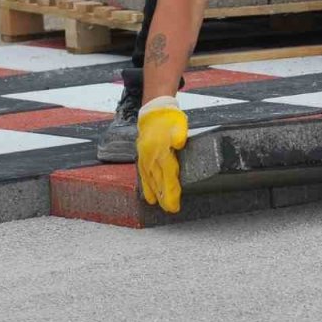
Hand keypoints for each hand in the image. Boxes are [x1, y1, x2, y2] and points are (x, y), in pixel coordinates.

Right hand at [137, 97, 188, 212]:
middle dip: (164, 196)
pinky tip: (148, 196)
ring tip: (158, 205)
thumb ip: (179, 134)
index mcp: (161, 148)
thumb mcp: (178, 123)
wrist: (153, 112)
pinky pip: (142, 174)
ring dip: (154, 193)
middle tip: (170, 209)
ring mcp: (144, 156)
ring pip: (149, 178)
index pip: (168, 174)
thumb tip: (179, 143)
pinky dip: (145, 186)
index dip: (171, 191)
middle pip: (158, 180)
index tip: (175, 204)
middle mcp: (151, 155)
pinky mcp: (141, 156)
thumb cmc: (168, 119)